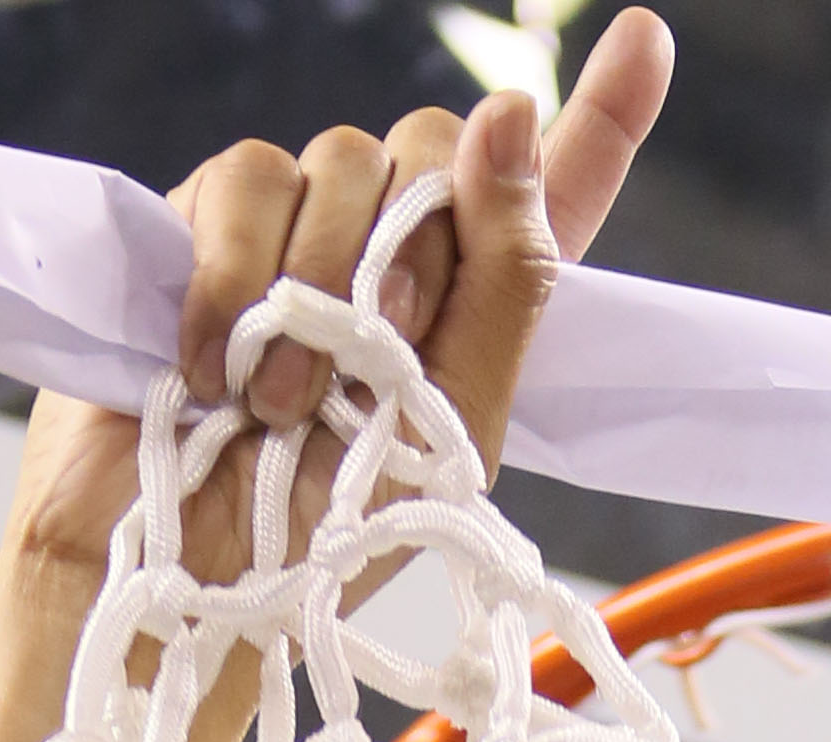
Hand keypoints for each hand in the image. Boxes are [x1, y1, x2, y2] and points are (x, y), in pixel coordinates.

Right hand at [0, 10, 673, 741]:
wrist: (183, 597)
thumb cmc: (320, 548)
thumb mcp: (449, 436)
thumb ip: (503, 282)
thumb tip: (508, 113)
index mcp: (474, 317)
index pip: (552, 191)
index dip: (606, 112)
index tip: (647, 38)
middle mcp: (394, 260)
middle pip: (438, 151)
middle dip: (418, 251)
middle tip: (375, 362)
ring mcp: (298, 238)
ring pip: (340, 159)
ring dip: (319, 285)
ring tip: (281, 406)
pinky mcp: (204, 232)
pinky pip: (243, 182)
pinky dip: (234, 276)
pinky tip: (214, 371)